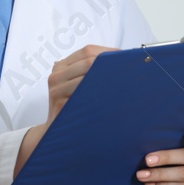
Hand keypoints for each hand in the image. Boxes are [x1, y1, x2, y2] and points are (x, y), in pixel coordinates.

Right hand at [15, 44, 115, 174]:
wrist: (53, 134)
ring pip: (88, 74)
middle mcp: (56, 74)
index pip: (88, 51)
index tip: (126, 58)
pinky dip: (99, 91)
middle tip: (130, 69)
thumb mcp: (78, 87)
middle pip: (89, 59)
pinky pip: (83, 91)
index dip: (108, 52)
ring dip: (108, 76)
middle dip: (111, 63)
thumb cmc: (73, 109)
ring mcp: (56, 88)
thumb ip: (91, 72)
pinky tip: (112, 95)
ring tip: (125, 81)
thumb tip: (122, 60)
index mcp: (61, 66)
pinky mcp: (59, 102)